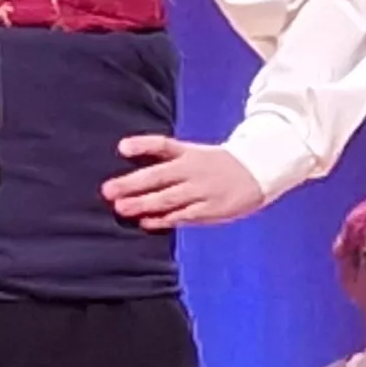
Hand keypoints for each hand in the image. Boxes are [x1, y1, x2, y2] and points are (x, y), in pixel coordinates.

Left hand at [103, 136, 265, 229]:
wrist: (257, 173)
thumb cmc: (215, 165)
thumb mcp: (193, 153)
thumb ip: (164, 156)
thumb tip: (124, 152)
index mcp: (189, 153)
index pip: (163, 145)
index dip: (142, 145)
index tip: (122, 147)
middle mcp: (193, 170)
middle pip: (159, 175)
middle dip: (132, 183)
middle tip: (108, 190)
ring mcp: (202, 190)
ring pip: (168, 198)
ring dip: (143, 203)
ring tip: (121, 207)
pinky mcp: (210, 209)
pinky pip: (183, 215)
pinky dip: (164, 219)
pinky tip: (146, 222)